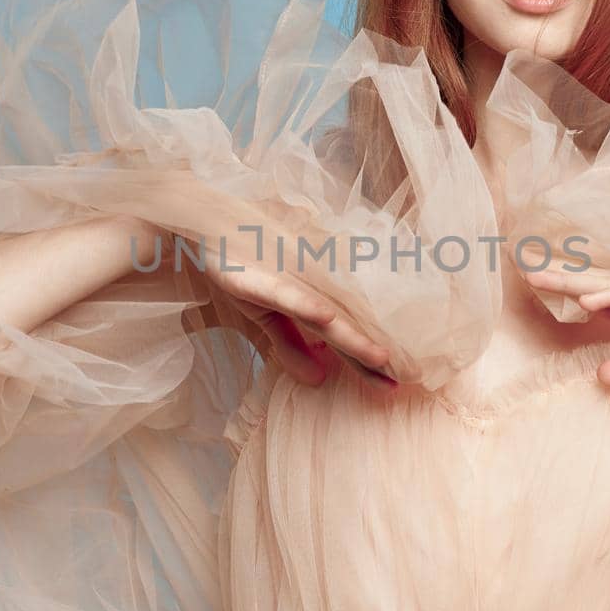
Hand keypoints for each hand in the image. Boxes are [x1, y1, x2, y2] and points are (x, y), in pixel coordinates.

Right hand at [177, 229, 396, 390]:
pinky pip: (284, 293)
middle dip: (374, 353)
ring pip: (324, 312)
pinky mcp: (257, 277)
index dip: (370, 360)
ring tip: (379, 357)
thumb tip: (318, 381)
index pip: (346, 335)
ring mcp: (285, 279)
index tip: (401, 384)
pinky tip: (324, 317)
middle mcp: (307, 288)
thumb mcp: (265, 318)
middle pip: (345, 327)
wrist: (201, 226)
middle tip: (408, 377)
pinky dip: (303, 304)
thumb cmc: (241, 268)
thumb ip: (290, 348)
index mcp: (311, 298)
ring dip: (351, 334)